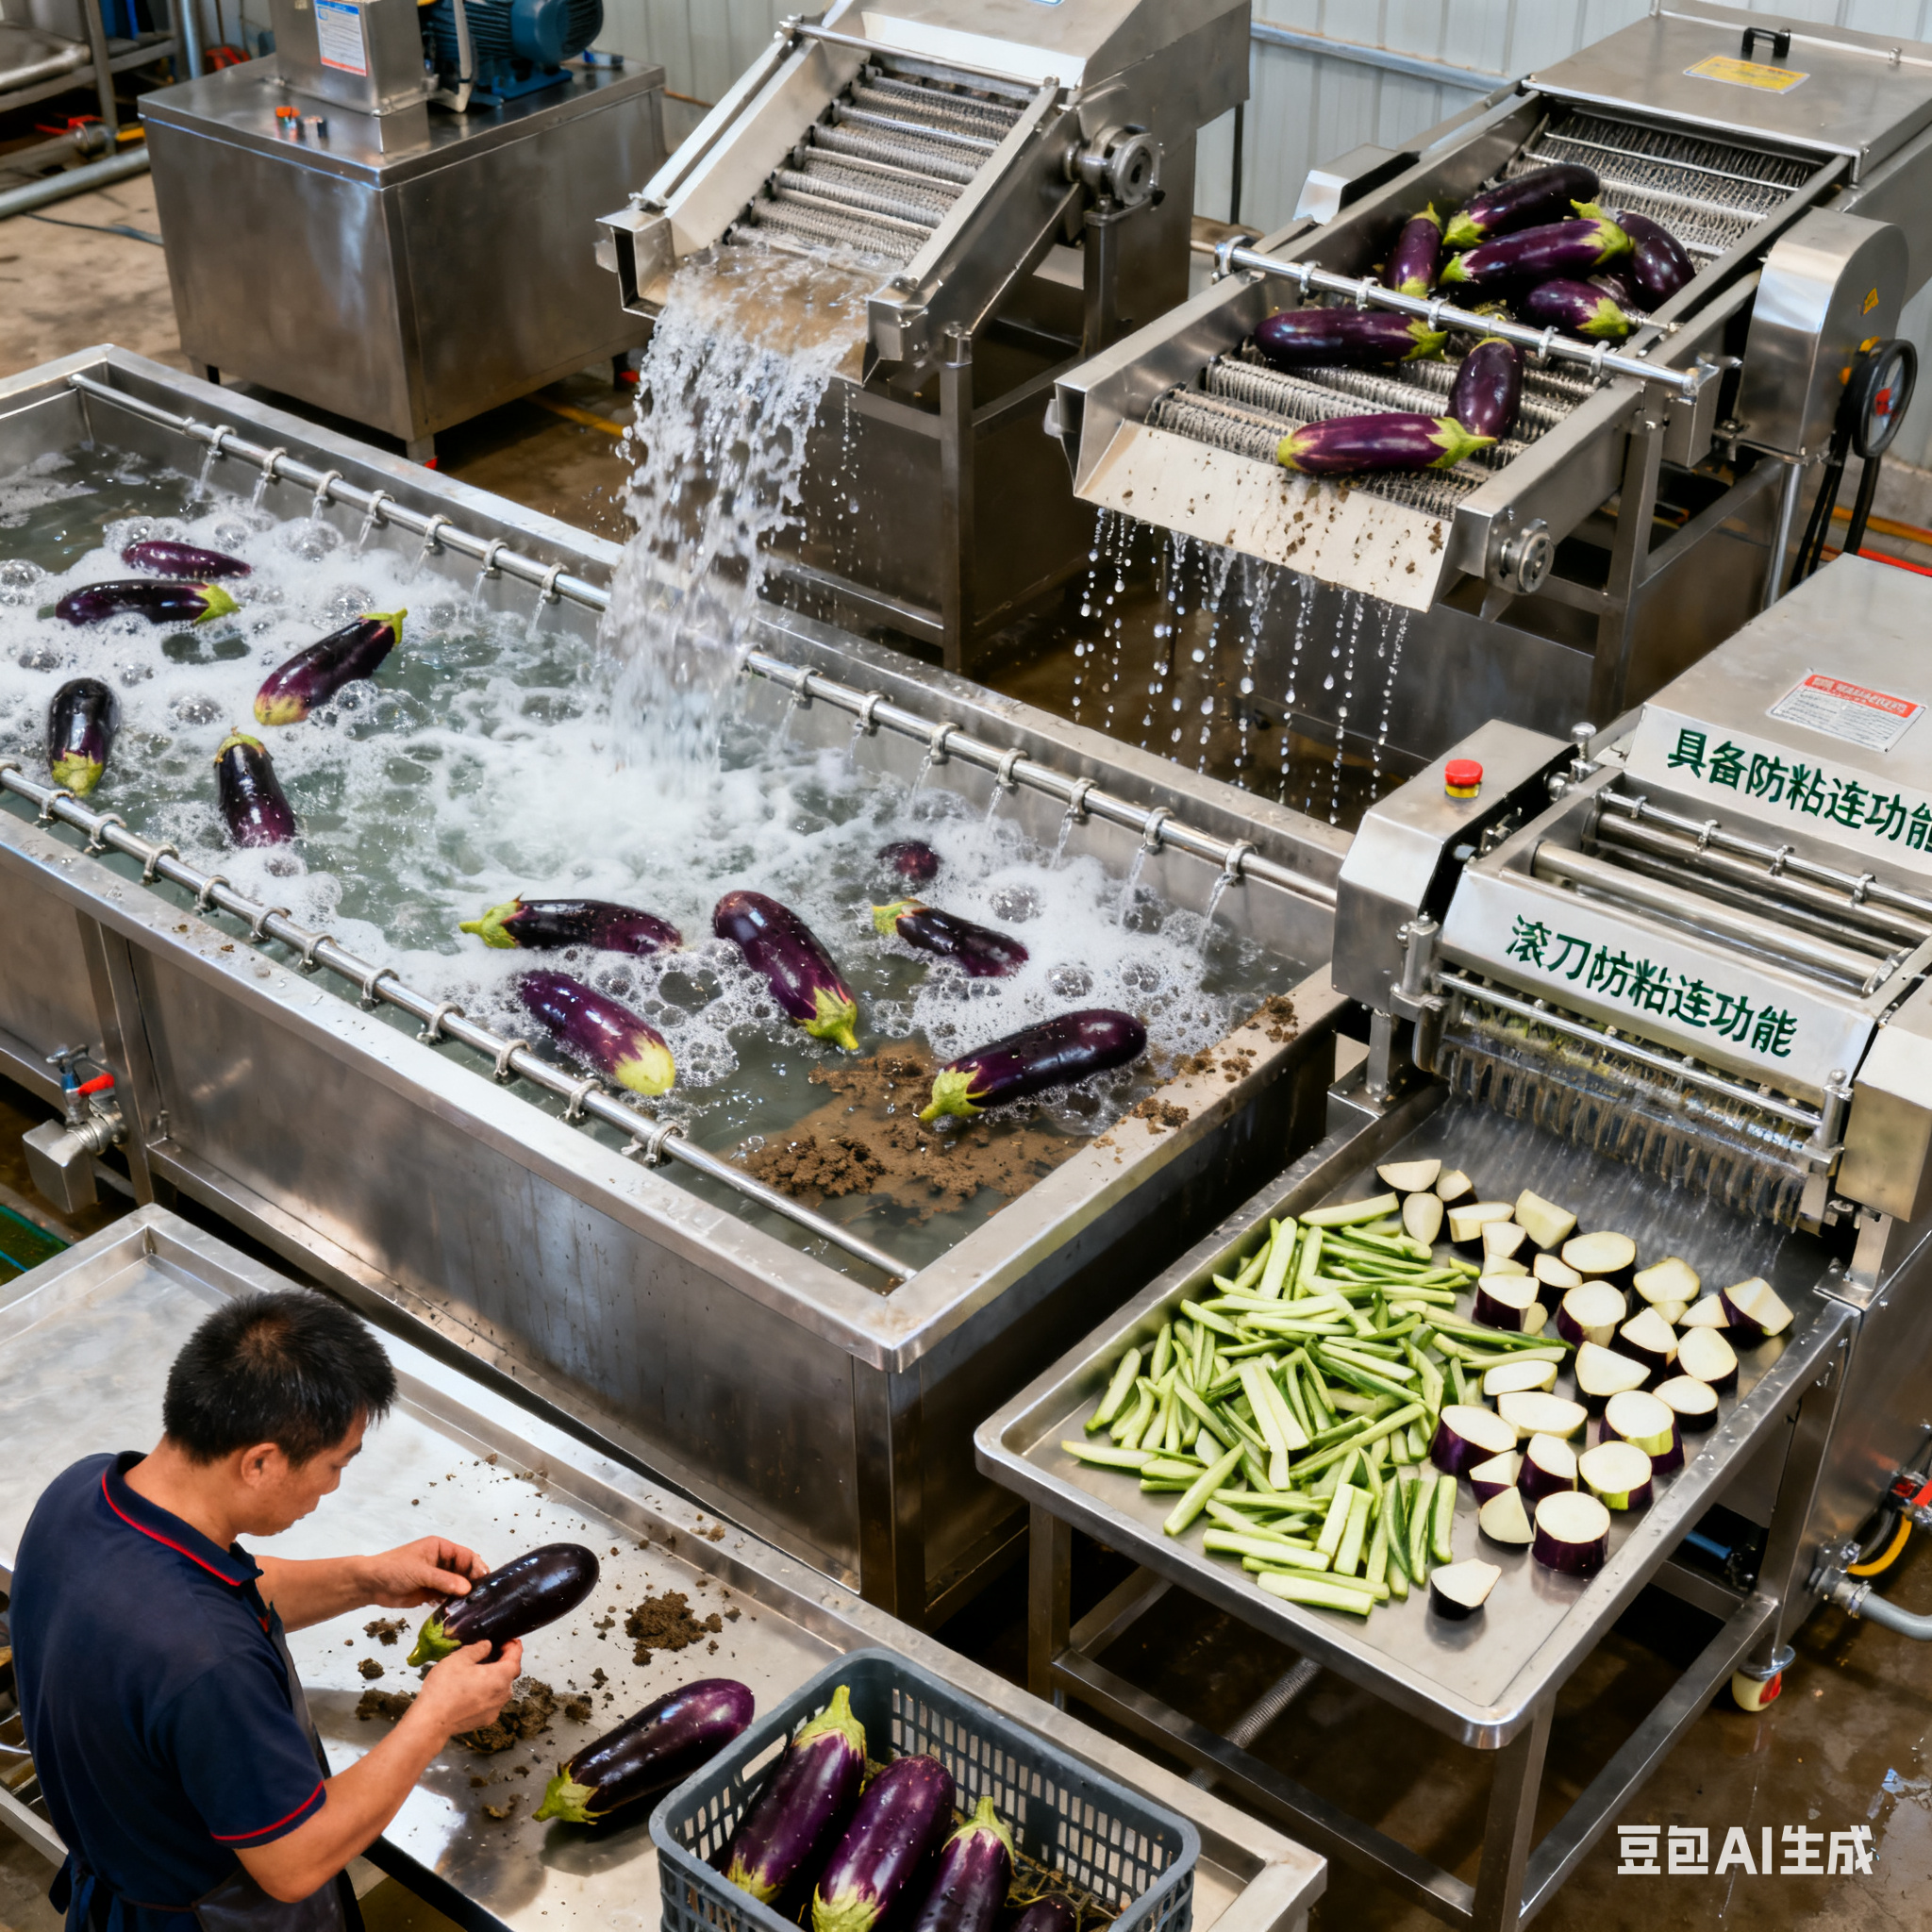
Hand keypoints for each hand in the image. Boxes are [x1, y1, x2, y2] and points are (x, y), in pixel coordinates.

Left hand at [360, 1537, 489, 1608]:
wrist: (371, 1585)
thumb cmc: (395, 1569)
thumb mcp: (421, 1572)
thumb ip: (444, 1580)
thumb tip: (467, 1588)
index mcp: (441, 1548)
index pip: (466, 1555)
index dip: (476, 1567)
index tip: (485, 1581)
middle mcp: (442, 1561)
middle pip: (464, 1571)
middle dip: (472, 1582)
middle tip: (481, 1597)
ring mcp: (437, 1578)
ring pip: (457, 1585)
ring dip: (463, 1594)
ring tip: (473, 1606)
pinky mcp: (431, 1592)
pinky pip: (447, 1596)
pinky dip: (453, 1603)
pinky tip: (458, 1611)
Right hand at [412, 1639, 523, 1739]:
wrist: (431, 1722)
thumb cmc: (444, 1690)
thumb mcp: (459, 1659)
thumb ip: (477, 1649)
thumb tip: (487, 1645)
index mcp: (500, 1677)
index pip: (516, 1658)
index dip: (513, 1647)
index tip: (508, 1641)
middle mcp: (502, 1695)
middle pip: (510, 1674)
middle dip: (503, 1661)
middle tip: (491, 1652)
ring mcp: (494, 1710)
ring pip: (501, 1689)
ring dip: (494, 1678)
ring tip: (478, 1671)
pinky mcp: (485, 1720)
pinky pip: (492, 1702)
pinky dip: (487, 1693)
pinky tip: (471, 1689)